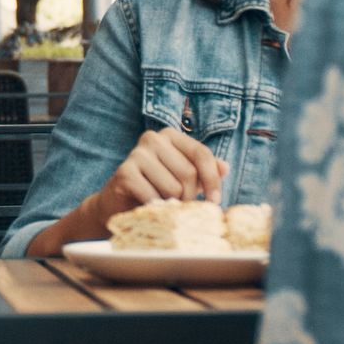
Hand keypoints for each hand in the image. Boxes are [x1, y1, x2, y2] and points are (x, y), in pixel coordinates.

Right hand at [107, 125, 227, 213]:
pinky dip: (156, 208)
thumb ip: (205, 170)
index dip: (212, 180)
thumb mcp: (184, 177)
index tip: (215, 201)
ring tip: (163, 204)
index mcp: (170, 135)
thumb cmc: (157, 187)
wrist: (119, 202)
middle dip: (189, 197)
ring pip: (173, 188)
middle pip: (188, 173)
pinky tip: (149, 207)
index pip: (201, 154)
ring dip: (172, 204)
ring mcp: (136, 154)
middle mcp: (153, 138)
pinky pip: (153, 197)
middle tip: (182, 207)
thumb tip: (225, 168)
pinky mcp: (124, 172)